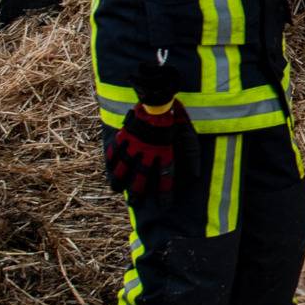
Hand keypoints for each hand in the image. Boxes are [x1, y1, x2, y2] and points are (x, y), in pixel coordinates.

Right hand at [105, 60, 198, 204]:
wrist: (158, 98)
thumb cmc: (176, 118)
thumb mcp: (189, 137)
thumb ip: (191, 157)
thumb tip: (195, 176)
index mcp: (163, 153)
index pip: (165, 178)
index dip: (165, 193)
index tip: (164, 205)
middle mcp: (147, 152)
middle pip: (140, 177)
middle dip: (137, 191)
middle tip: (134, 202)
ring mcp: (133, 145)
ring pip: (123, 167)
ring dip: (119, 179)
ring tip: (116, 188)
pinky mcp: (124, 136)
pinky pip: (115, 151)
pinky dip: (111, 160)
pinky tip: (109, 167)